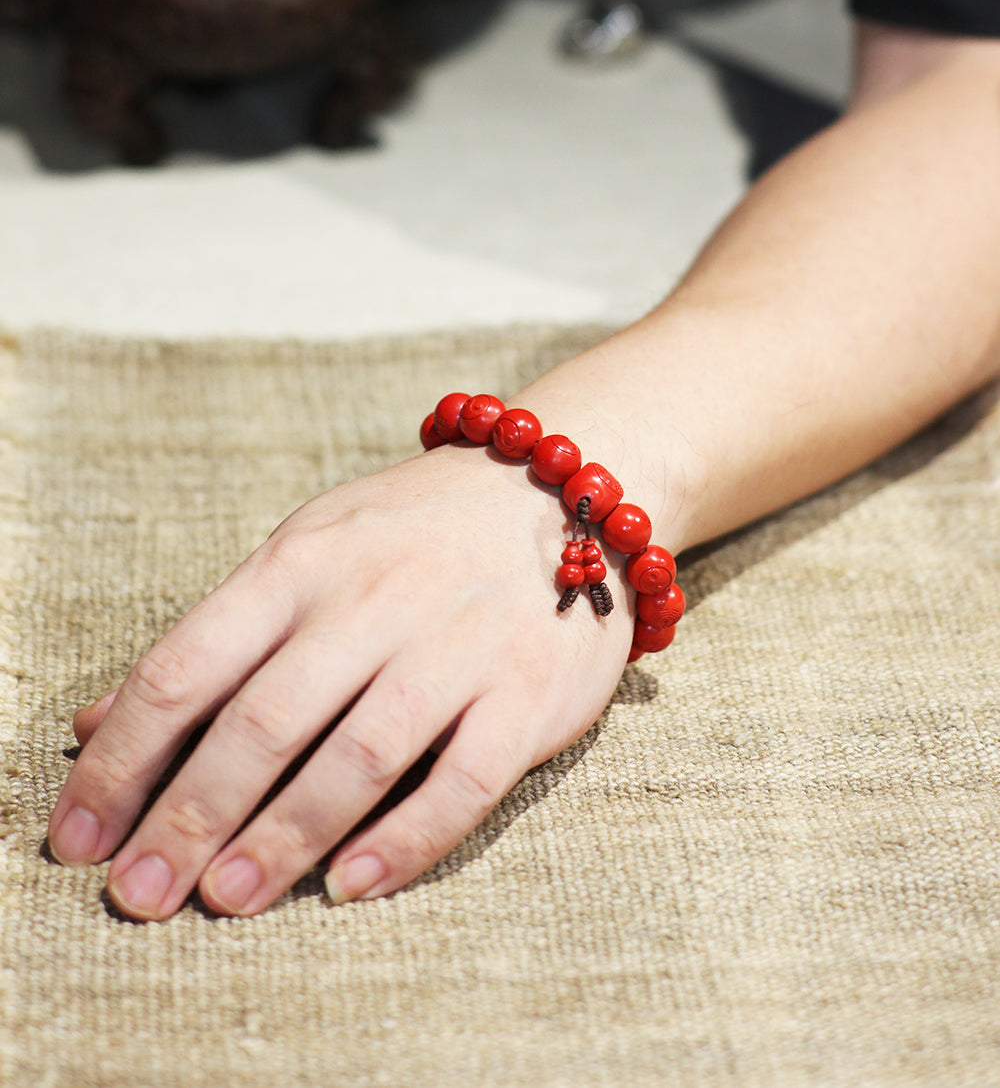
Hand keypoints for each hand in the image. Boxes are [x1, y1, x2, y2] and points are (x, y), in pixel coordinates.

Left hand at [47, 444, 632, 919]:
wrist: (554, 488)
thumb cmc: (409, 534)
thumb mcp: (303, 552)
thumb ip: (211, 639)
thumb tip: (92, 726)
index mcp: (301, 563)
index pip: (187, 665)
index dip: (122, 759)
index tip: (79, 836)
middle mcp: (374, 600)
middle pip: (264, 721)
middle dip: (190, 816)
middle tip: (142, 893)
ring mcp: (457, 645)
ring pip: (358, 757)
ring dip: (284, 837)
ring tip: (226, 901)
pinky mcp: (525, 694)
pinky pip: (461, 782)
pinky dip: (402, 841)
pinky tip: (348, 886)